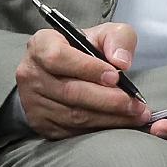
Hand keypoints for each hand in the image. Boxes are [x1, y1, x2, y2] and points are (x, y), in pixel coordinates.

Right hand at [14, 21, 151, 138]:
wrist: (62, 73)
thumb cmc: (84, 51)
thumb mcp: (102, 35)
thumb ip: (117, 39)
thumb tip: (122, 62)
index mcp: (40, 45)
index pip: (58, 57)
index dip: (88, 68)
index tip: (115, 76)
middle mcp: (31, 74)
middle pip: (70, 91)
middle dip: (108, 100)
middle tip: (136, 104)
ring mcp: (34, 102)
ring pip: (74, 115)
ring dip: (109, 118)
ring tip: (135, 115)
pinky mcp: (42, 124)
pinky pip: (74, 131)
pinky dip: (100, 129)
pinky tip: (119, 124)